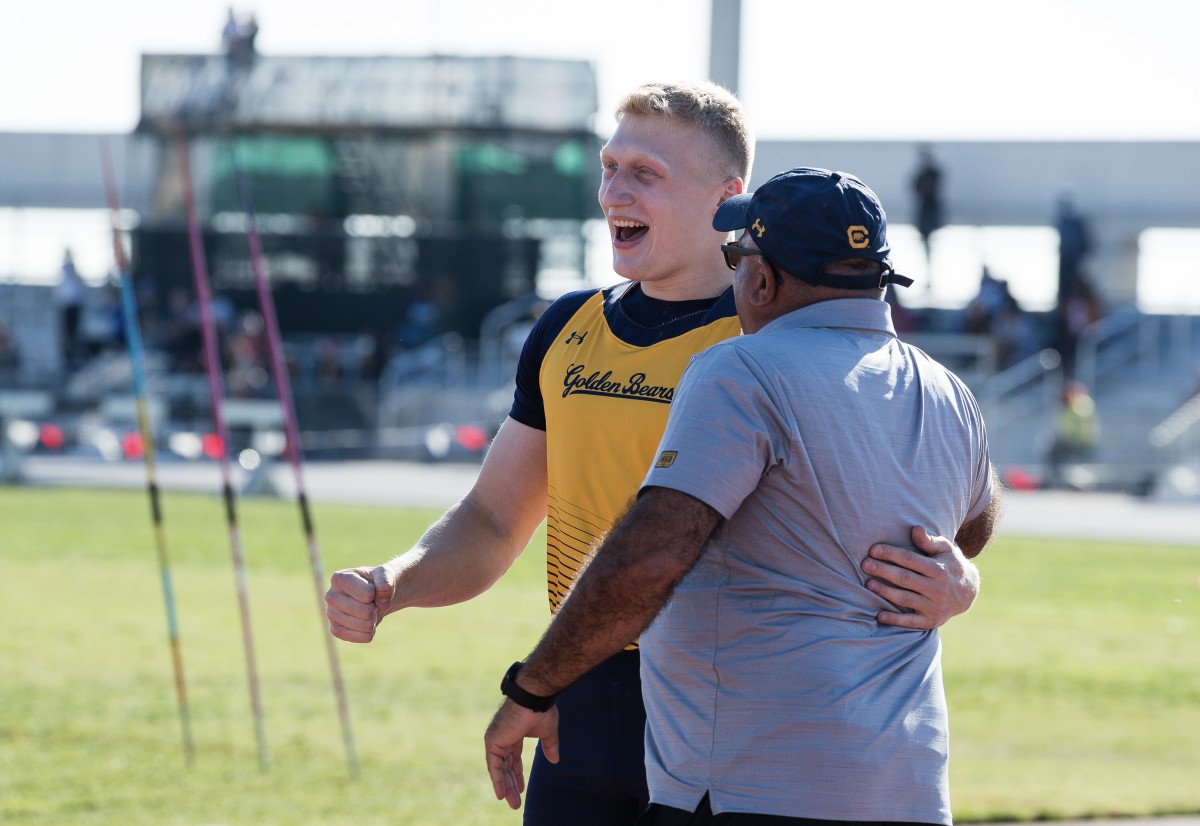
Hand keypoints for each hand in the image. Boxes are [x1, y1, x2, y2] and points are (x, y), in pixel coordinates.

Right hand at [324, 564, 397, 641]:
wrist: (373, 595)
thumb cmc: (376, 582)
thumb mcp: (385, 574)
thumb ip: (385, 581)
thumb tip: (382, 603)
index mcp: (339, 578)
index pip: (368, 595)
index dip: (376, 593)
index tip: (371, 589)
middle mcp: (330, 596)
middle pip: (365, 612)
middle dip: (375, 608)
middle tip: (370, 602)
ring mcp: (331, 614)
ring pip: (366, 626)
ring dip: (373, 619)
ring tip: (367, 610)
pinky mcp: (336, 630)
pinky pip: (364, 637)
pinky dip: (371, 631)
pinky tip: (365, 622)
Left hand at [484, 699, 559, 809]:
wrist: (533, 697)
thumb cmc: (541, 709)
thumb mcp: (548, 732)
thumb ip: (550, 746)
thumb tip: (555, 761)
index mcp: (514, 734)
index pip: (513, 759)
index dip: (517, 774)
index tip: (522, 789)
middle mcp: (503, 737)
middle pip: (506, 767)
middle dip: (511, 785)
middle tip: (516, 802)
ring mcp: (496, 739)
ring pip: (500, 769)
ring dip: (505, 787)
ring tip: (512, 803)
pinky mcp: (493, 741)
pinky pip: (494, 766)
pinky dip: (497, 780)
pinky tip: (501, 794)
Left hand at [863, 526, 979, 628]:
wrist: (969, 592)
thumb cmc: (950, 565)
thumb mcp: (945, 549)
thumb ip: (929, 541)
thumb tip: (915, 528)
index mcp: (939, 569)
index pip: (911, 560)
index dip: (891, 554)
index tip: (873, 550)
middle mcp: (938, 589)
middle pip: (905, 579)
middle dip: (883, 571)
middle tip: (864, 565)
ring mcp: (934, 606)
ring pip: (906, 599)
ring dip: (885, 592)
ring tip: (868, 584)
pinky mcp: (931, 621)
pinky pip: (911, 621)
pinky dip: (895, 620)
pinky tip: (879, 615)